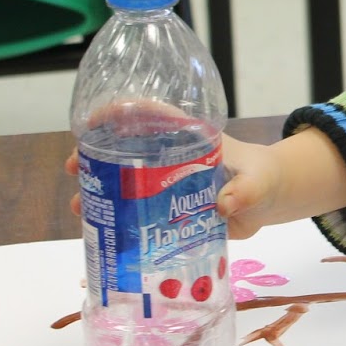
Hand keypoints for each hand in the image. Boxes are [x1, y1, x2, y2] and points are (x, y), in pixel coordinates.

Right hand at [65, 126, 345, 240]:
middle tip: (76, 168)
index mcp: (190, 138)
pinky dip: (118, 222)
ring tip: (80, 207)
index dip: (121, 112)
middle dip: (96, 155)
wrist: (269, 199)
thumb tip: (225, 205)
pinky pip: (139, 215)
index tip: (91, 120)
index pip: (152, 115)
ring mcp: (167, 186)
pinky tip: (101, 233)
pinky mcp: (169, 213)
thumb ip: (246, 191)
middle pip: (126, 149)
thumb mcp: (258, 180)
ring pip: (126, 185)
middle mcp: (171, 158)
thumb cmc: (262, 176)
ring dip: (100, 193)